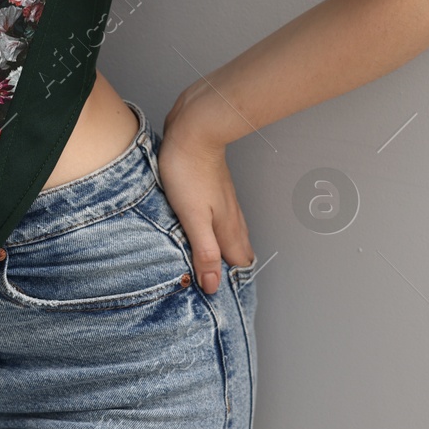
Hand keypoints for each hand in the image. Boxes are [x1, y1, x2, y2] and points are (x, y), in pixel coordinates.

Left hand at [159, 86, 255, 293]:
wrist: (194, 131)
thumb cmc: (189, 171)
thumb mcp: (193, 218)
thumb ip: (204, 251)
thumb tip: (213, 285)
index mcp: (227, 228)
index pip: (240, 264)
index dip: (232, 282)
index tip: (219, 298)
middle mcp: (231, 217)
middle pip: (239, 251)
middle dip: (231, 270)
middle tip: (217, 286)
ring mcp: (225, 203)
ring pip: (231, 235)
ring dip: (224, 252)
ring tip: (212, 266)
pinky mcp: (215, 191)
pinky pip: (221, 220)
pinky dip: (216, 234)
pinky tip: (205, 233)